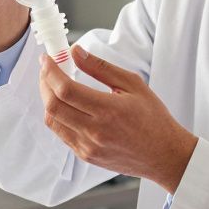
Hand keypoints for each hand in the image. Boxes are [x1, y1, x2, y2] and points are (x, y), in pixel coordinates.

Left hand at [39, 46, 197, 192]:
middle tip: (47, 69)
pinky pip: (61, 134)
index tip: (47, 59)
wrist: (164, 155)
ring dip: (47, 99)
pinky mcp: (86, 156)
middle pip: (53, 105)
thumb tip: (76, 52)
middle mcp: (94, 131)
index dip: (50, 71)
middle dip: (44, 83)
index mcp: (108, 110)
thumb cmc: (153, 119)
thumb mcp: (133, 84)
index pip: (66, 89)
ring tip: (54, 85)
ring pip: (52, 121)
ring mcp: (88, 147)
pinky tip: (65, 105)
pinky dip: (57, 116)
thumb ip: (101, 68)